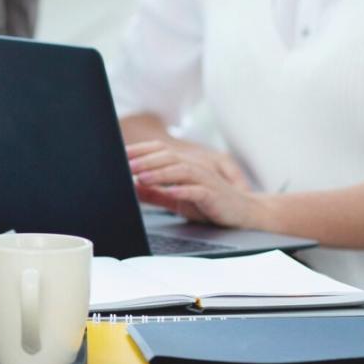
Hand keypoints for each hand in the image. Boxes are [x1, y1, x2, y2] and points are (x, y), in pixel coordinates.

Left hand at [127, 140, 260, 226]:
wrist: (243, 212)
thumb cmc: (209, 203)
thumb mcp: (176, 198)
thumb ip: (155, 193)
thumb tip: (131, 188)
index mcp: (184, 165)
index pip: (160, 151)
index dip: (141, 150)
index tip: (120, 154)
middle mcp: (195, 168)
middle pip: (169, 157)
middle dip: (146, 160)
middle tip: (126, 166)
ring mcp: (206, 180)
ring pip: (182, 170)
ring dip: (161, 173)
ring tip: (143, 177)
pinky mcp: (214, 195)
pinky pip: (198, 191)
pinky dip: (183, 191)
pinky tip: (170, 193)